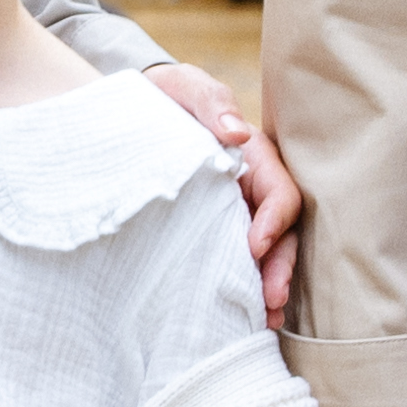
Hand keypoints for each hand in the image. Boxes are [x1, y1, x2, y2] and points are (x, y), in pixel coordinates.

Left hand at [152, 65, 306, 314]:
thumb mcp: (184, 87)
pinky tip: (240, 314)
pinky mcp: (213, 231)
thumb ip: (212, 102)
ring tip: (263, 319)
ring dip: (267, 286)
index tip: (255, 247)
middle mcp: (251, 190)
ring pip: (264, 254)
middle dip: (279, 268)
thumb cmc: (162, 96)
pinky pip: (236, 260)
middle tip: (269, 301)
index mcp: (254, 157)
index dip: (273, 222)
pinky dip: (242, 287)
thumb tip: (238, 133)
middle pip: (280, 233)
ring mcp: (234, 213)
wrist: (126, 113)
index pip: (279, 194)